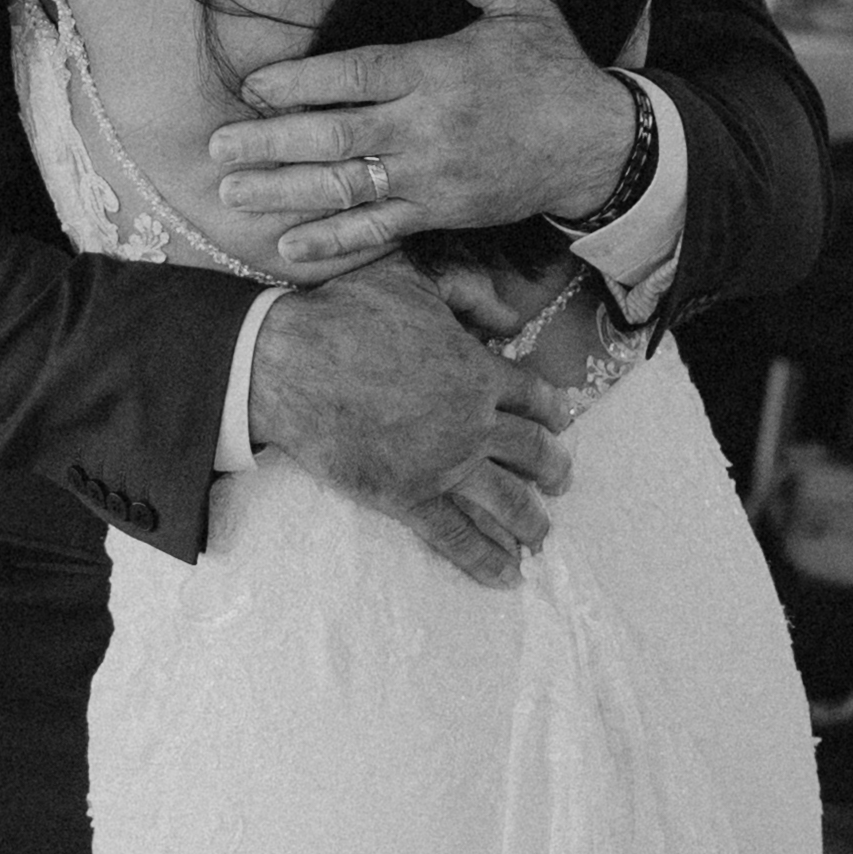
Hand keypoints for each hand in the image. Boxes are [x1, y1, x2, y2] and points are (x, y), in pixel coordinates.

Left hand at [205, 0, 632, 272]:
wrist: (600, 145)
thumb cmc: (556, 69)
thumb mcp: (523, 4)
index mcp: (437, 71)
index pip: (355, 75)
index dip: (299, 82)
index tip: (252, 86)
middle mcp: (427, 127)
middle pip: (336, 136)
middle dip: (270, 142)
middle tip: (216, 147)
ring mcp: (432, 175)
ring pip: (346, 187)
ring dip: (284, 192)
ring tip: (232, 192)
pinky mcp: (441, 212)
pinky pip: (378, 229)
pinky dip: (333, 240)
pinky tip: (288, 245)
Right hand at [243, 254, 581, 582]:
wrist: (291, 364)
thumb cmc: (347, 314)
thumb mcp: (413, 277)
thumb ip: (469, 289)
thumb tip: (511, 315)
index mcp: (477, 371)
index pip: (534, 396)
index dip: (552, 411)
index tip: (559, 423)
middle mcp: (472, 424)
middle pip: (531, 452)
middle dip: (553, 469)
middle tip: (561, 481)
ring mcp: (442, 465)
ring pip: (505, 500)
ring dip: (531, 521)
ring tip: (542, 535)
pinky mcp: (407, 497)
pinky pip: (455, 535)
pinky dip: (484, 558)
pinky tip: (507, 576)